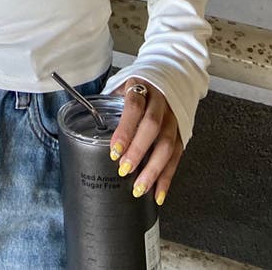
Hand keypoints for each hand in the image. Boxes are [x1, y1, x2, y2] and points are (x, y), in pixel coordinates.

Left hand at [107, 77, 182, 206]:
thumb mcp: (122, 86)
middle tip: (124, 171)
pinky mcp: (182, 133)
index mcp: (142, 87)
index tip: (114, 150)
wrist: (170, 77)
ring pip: (168, 145)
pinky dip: (167, 178)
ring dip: (153, 170)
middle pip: (152, 127)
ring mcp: (173, 118)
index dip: (125, 130)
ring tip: (139, 188)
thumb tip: (88, 121)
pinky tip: (158, 194)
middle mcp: (161, 103)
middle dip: (138, 152)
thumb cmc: (139, 86)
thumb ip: (109, 103)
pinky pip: (177, 157)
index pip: (134, 107)